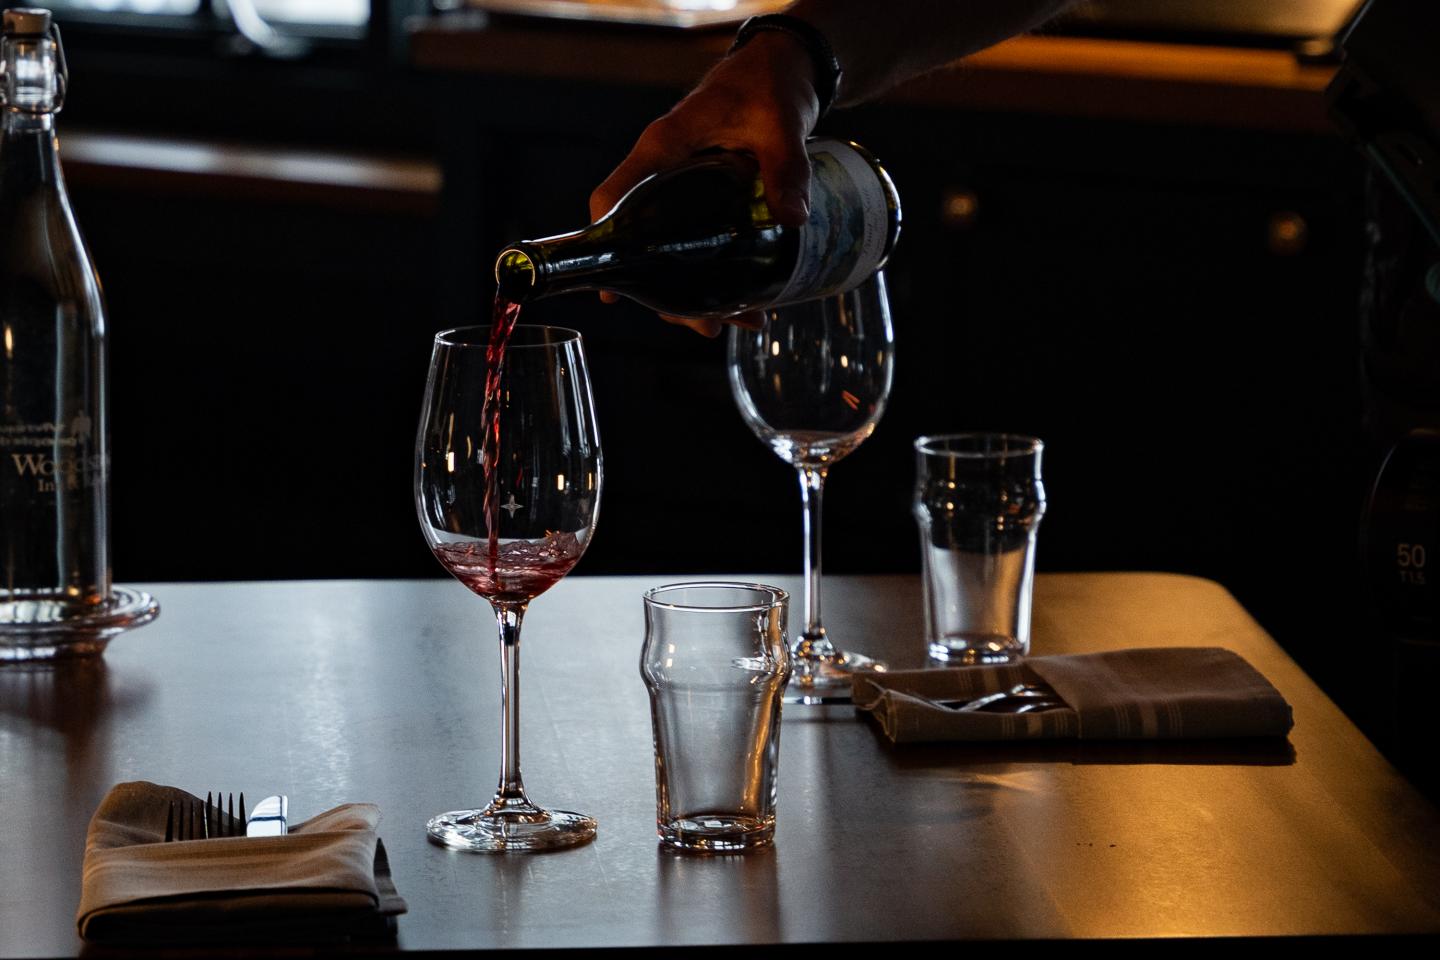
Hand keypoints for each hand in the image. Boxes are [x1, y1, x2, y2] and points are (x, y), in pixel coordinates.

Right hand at [589, 31, 821, 335]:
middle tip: (702, 326)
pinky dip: (719, 276)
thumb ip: (786, 167)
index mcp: (664, 148)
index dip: (605, 242)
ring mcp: (685, 190)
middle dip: (668, 291)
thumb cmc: (768, 84)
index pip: (615, 197)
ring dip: (697, 293)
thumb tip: (794, 220)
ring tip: (729, 326)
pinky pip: (700, 244)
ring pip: (673, 251)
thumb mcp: (779, 123)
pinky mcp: (707, 200)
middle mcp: (665, 173)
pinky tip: (747, 304)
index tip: (610, 287)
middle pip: (644, 241)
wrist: (786, 69)